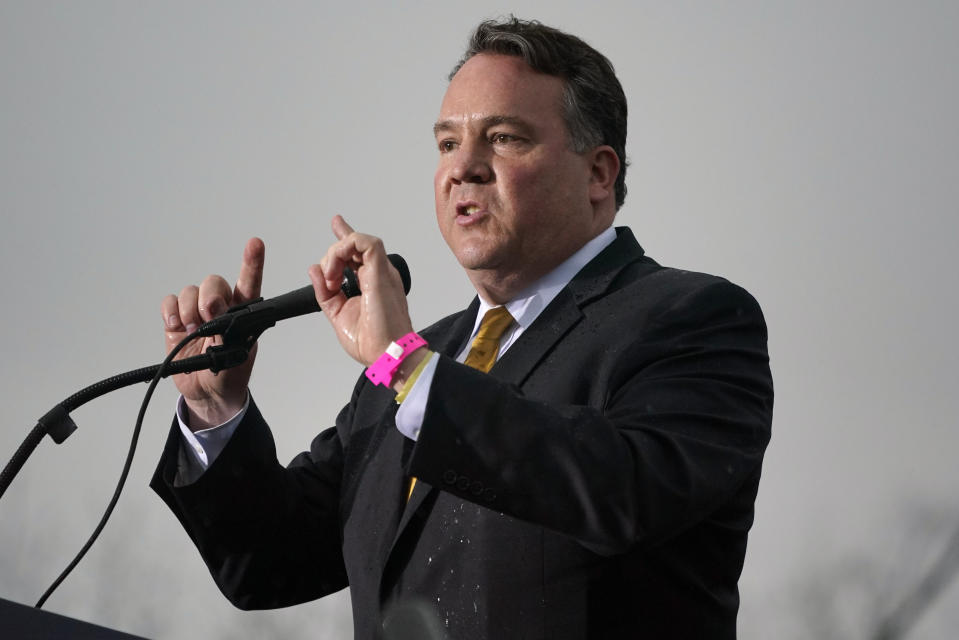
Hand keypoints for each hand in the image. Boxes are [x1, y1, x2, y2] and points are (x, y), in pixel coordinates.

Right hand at [160, 237, 264, 429]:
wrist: (208, 393)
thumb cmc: (230, 373)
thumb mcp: (237, 356)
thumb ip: (227, 333)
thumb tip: (213, 316)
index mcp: (243, 311)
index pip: (249, 282)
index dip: (252, 262)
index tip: (255, 244)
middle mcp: (220, 306)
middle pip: (213, 283)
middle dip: (210, 296)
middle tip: (210, 314)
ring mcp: (197, 312)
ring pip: (190, 291)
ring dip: (189, 309)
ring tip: (193, 330)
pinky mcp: (177, 321)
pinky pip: (170, 303)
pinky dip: (171, 312)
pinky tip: (176, 327)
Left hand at [309, 216, 416, 368]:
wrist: (388, 354)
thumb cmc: (373, 342)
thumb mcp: (339, 314)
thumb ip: (326, 292)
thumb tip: (315, 271)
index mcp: (372, 283)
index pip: (358, 251)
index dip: (345, 235)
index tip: (336, 223)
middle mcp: (378, 274)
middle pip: (353, 245)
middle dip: (331, 257)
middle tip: (328, 283)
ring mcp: (381, 271)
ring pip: (358, 240)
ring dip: (337, 253)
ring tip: (332, 275)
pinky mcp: (380, 271)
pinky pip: (365, 242)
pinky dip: (345, 248)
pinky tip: (336, 270)